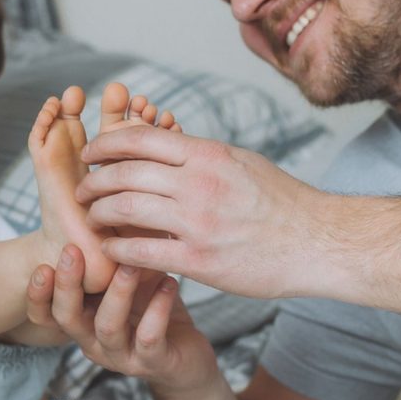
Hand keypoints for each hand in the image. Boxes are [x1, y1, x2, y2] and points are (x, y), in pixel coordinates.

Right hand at [26, 244, 221, 393]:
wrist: (186, 356)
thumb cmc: (149, 308)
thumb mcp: (123, 279)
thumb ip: (108, 256)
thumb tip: (99, 201)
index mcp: (80, 320)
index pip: (45, 313)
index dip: (37, 294)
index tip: (42, 264)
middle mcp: (93, 340)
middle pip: (67, 318)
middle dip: (67, 284)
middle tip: (71, 251)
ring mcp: (121, 355)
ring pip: (108, 327)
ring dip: (117, 292)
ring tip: (129, 263)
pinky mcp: (152, 363)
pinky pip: (149, 338)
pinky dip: (157, 309)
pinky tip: (168, 284)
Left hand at [75, 125, 334, 299]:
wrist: (318, 243)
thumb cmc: (282, 202)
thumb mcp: (241, 161)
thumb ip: (199, 155)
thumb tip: (164, 143)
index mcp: (207, 155)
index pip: (140, 139)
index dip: (106, 143)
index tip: (91, 152)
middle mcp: (199, 184)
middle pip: (124, 173)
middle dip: (93, 180)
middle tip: (82, 189)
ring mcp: (197, 222)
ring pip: (124, 209)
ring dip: (98, 212)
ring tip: (91, 217)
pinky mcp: (199, 260)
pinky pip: (141, 252)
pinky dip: (117, 249)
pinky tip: (110, 250)